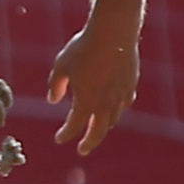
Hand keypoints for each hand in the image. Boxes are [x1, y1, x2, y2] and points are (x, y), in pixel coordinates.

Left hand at [47, 20, 140, 155]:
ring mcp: (121, 95)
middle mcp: (106, 103)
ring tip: (95, 128)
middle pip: (98, 131)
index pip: (75, 125)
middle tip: (82, 150)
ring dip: (103, 126)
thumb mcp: (61, 66)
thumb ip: (56, 85)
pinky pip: (124, 103)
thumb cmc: (83, 48)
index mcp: (87, 101)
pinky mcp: (131, 85)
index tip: (59, 139)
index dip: (66, 134)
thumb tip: (53, 100)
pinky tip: (114, 108)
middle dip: (89, 142)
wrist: (114, 34)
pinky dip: (117, 109)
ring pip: (113, 118)